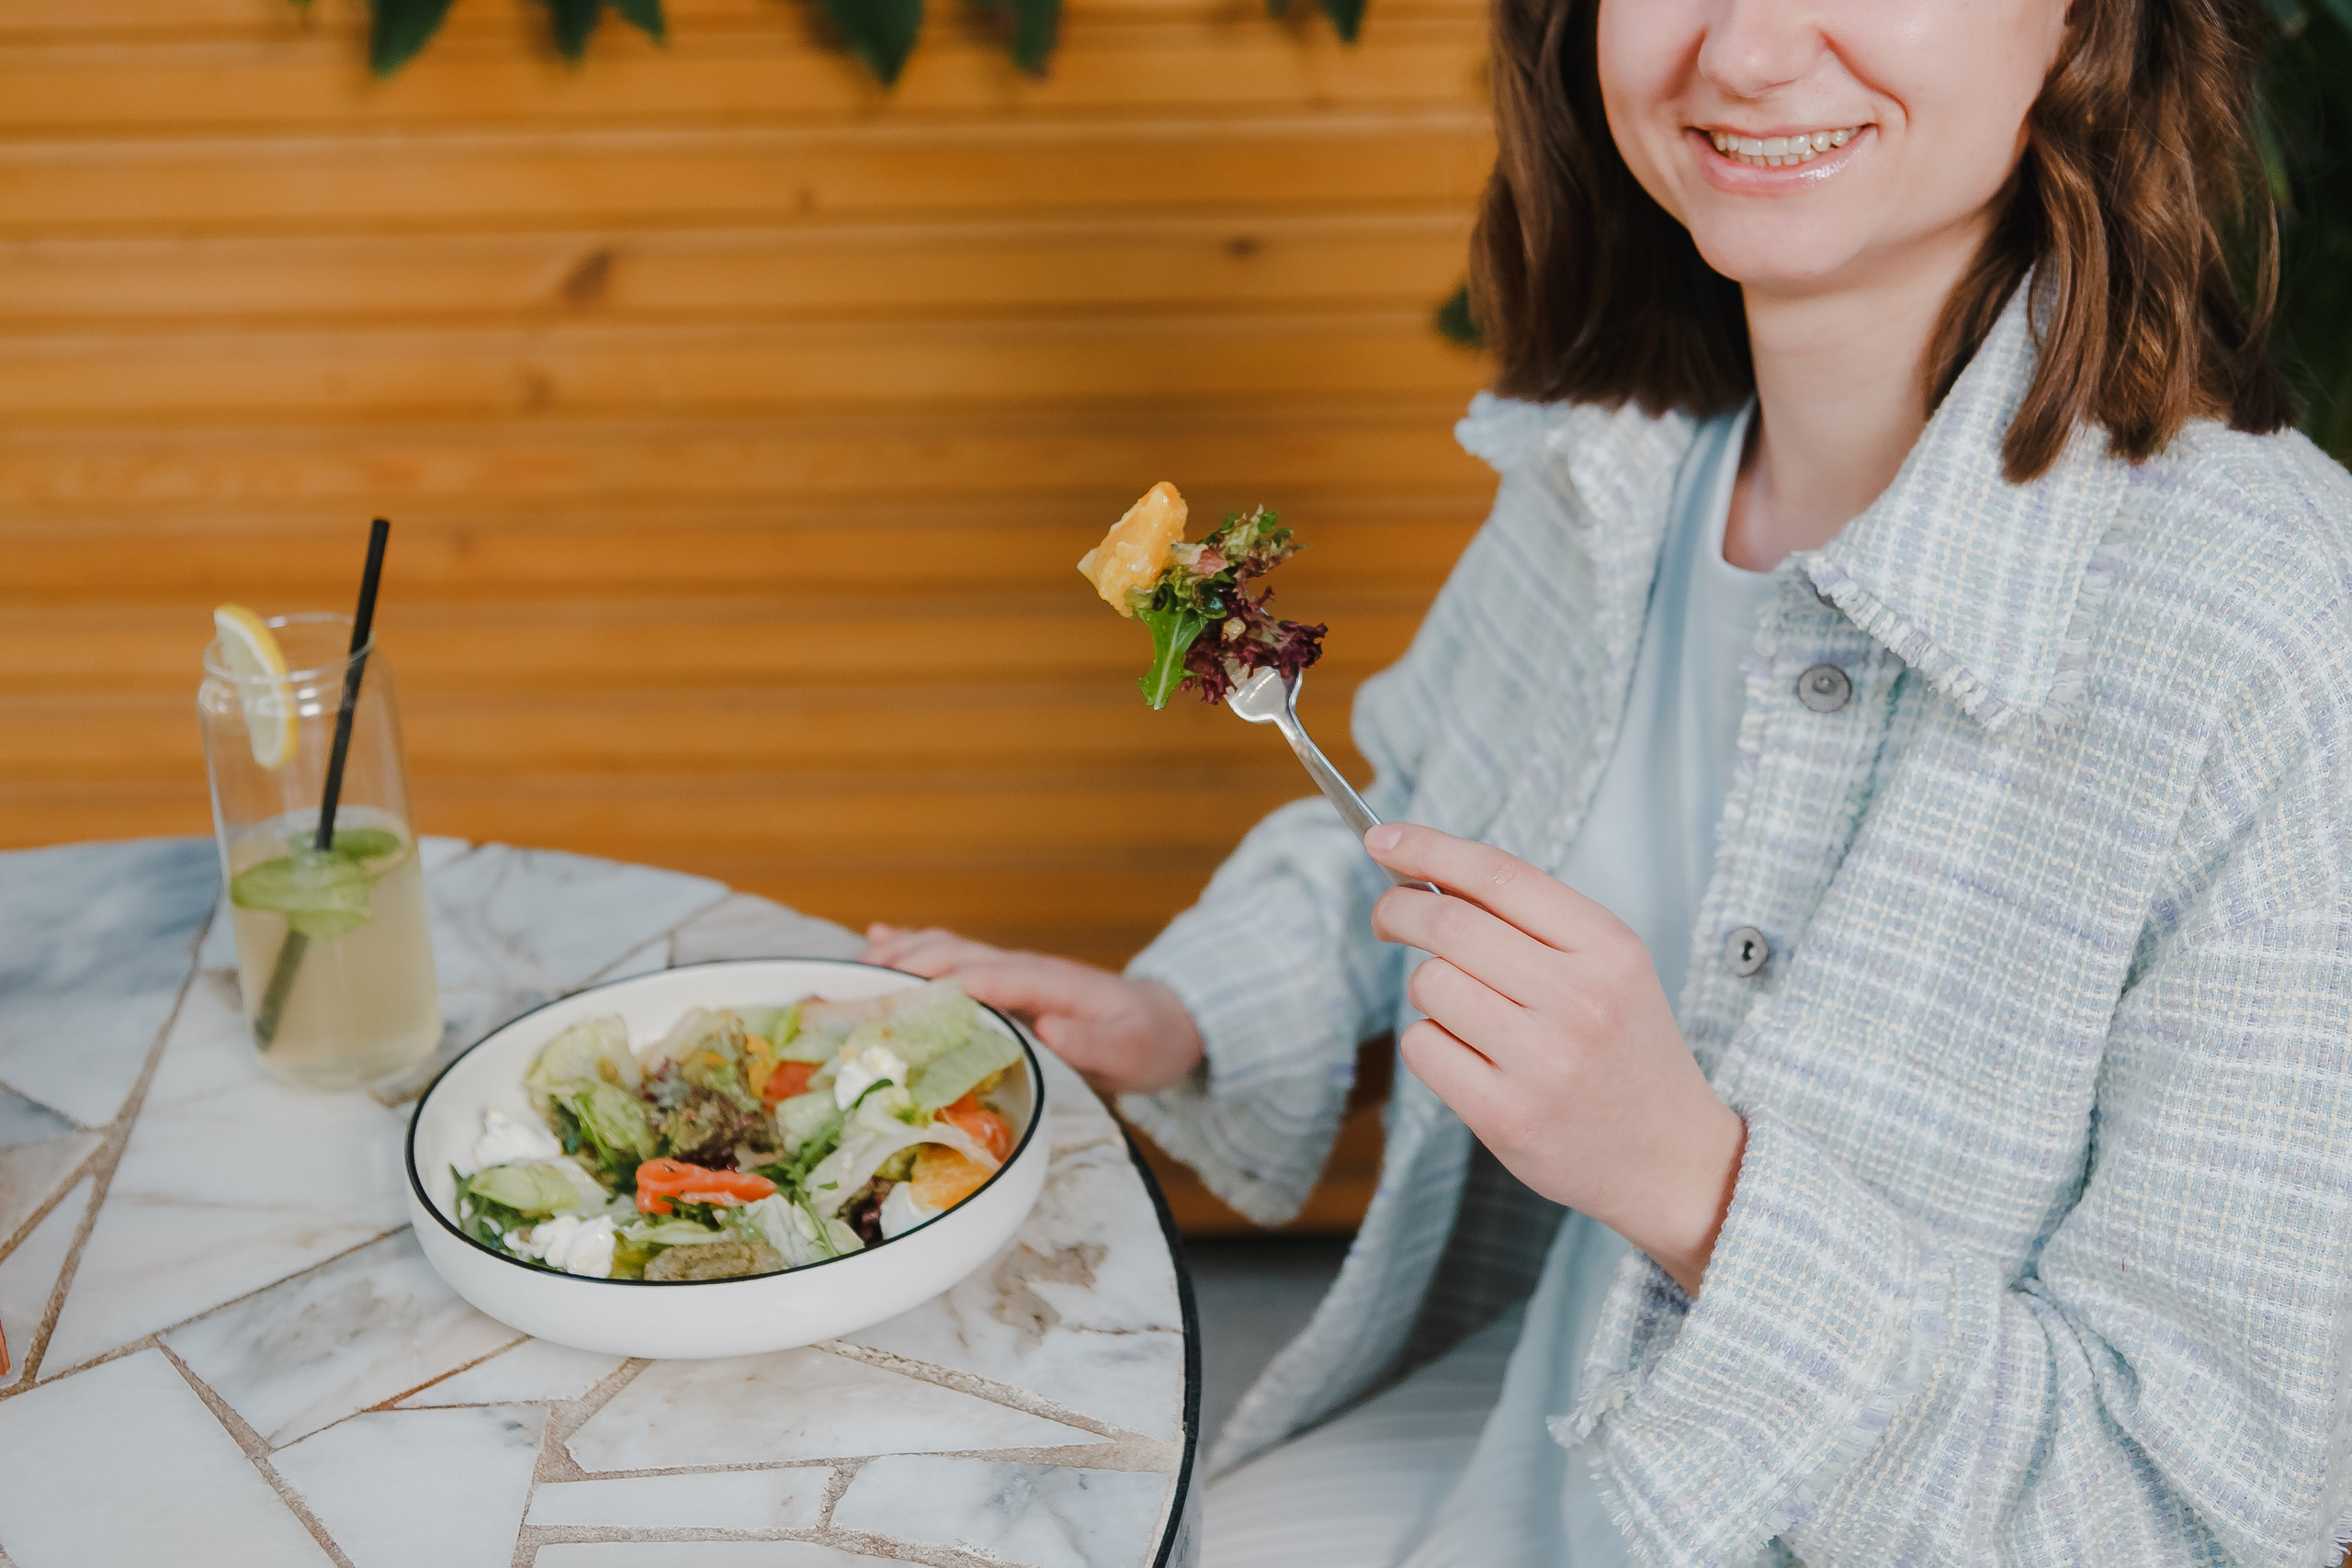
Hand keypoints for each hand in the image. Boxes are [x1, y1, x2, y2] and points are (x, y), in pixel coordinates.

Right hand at [860, 924, 1205, 1095]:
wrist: (1167, 1021)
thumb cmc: (1148, 1041)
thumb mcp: (1132, 1054)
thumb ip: (1093, 1045)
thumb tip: (1049, 1029)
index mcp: (1052, 983)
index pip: (990, 977)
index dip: (943, 983)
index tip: (897, 998)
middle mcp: (1026, 968)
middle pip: (958, 956)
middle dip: (908, 966)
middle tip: (856, 987)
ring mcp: (1014, 970)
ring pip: (950, 951)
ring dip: (904, 954)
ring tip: (856, 966)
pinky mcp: (1008, 980)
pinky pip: (956, 958)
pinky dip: (916, 948)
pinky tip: (879, 943)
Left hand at [1365, 823, 1744, 1294]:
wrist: (1673, 1157)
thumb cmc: (1625, 1050)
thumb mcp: (1610, 968)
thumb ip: (1533, 921)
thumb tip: (1427, 874)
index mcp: (1608, 948)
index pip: (1499, 875)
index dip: (1428, 847)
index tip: (1380, 839)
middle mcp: (1580, 999)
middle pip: (1449, 923)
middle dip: (1398, 909)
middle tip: (1387, 916)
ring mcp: (1543, 1061)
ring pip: (1429, 985)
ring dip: (1427, 989)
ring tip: (1466, 1011)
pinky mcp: (1507, 1117)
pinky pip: (1422, 1046)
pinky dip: (1428, 1042)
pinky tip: (1466, 1056)